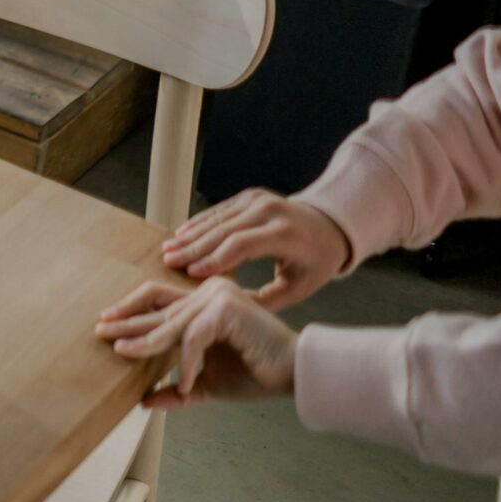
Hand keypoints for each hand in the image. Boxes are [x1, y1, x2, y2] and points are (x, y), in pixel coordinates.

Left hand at [96, 277, 299, 410]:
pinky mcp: (227, 310)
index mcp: (203, 302)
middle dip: (126, 321)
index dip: (131, 309)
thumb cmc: (256, 374)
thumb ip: (178, 390)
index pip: (158, 300)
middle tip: (100, 331)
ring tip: (122, 352)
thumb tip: (145, 402)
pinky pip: (194, 338)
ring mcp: (217, 297)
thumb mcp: (208, 384)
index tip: (107, 323)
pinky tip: (187, 384)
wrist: (296, 374)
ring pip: (171, 323)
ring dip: (145, 341)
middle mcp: (208, 292)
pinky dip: (188, 362)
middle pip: (157, 306)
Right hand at [160, 187, 351, 310]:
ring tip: (168, 248)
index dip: (214, 259)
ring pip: (217, 218)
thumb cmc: (315, 262)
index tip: (192, 273)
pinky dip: (199, 222)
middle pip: (224, 229)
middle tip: (169, 260)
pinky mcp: (250, 195)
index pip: (242, 244)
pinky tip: (182, 233)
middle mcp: (270, 211)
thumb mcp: (299, 288)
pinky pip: (220, 210)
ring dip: (190, 233)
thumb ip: (265, 300)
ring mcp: (258, 199)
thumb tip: (228, 306)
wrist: (331, 226)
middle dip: (193, 246)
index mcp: (286, 234)